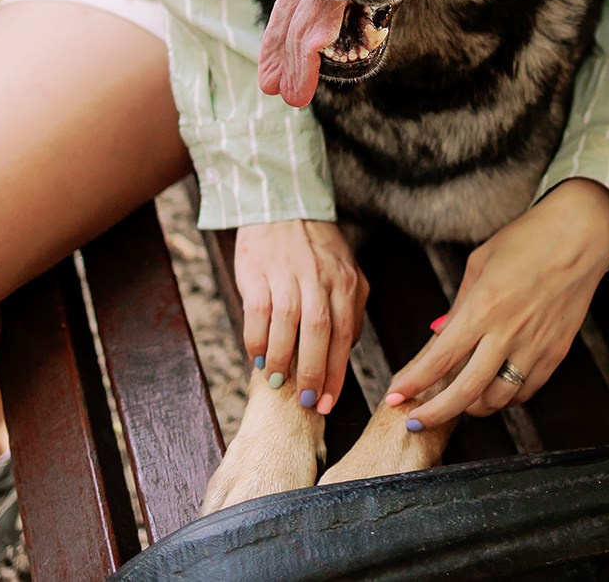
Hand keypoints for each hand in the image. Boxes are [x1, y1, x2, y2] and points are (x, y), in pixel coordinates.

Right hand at [232, 219, 367, 415]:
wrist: (281, 206)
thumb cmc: (315, 247)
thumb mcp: (345, 271)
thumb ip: (351, 308)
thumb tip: (347, 350)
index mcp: (345, 281)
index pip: (344, 335)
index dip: (336, 373)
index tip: (328, 402)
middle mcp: (319, 277)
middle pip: (319, 332)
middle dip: (313, 372)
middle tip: (307, 400)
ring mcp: (287, 274)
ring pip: (287, 324)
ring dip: (282, 360)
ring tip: (278, 383)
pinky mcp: (258, 272)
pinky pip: (257, 313)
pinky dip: (257, 340)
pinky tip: (258, 357)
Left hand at [388, 179, 608, 425]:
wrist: (580, 235)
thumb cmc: (528, 239)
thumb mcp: (480, 263)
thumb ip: (459, 305)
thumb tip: (438, 334)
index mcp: (483, 307)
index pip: (439, 358)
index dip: (413, 383)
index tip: (394, 397)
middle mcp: (508, 332)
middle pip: (465, 392)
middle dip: (434, 414)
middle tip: (415, 422)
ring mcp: (535, 346)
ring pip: (498, 399)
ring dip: (472, 408)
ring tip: (458, 402)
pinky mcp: (556, 353)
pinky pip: (526, 391)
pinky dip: (505, 398)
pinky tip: (493, 390)